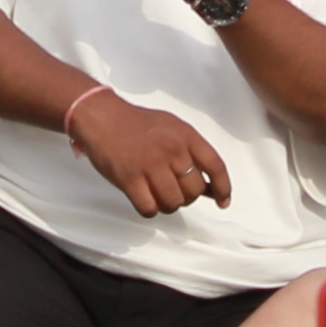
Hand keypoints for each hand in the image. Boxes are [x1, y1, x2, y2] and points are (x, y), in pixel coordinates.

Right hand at [68, 85, 233, 215]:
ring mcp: (150, 164)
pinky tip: (144, 199)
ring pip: (173, 203)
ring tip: (158, 194)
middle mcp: (171, 149)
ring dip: (168, 205)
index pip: (215, 166)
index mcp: (185, 135)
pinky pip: (149, 208)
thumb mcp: (173, 128)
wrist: (101, 116)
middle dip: (187, 197)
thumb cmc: (137, 124)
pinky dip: (149, 209)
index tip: (223, 202)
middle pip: (194, 190)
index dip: (224, 188)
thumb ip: (193, 153)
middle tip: (175, 191)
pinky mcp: (129, 178)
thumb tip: (212, 187)